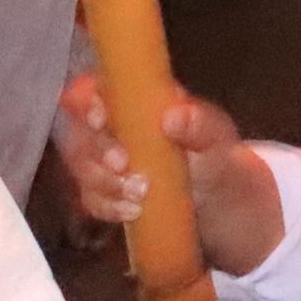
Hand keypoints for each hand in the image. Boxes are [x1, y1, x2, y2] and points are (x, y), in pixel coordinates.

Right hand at [55, 73, 280, 271]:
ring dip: (104, 182)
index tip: (101, 119)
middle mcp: (115, 127)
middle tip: (123, 165)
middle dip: (98, 150)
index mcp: (138, 101)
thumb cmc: (214, 153)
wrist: (218, 197)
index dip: (89, 100)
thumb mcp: (216, 135)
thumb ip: (199, 123)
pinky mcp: (106, 192)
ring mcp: (106, 161)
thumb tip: (173, 117)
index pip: (99, 89)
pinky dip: (107, 206)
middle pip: (82, 131)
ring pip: (82, 167)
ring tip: (139, 193)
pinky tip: (131, 211)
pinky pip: (91, 199)